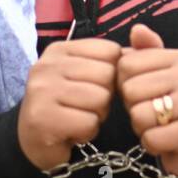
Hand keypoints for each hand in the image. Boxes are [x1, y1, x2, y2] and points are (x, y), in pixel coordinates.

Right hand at [18, 38, 120, 170]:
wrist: (33, 140)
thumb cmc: (69, 104)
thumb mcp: (89, 74)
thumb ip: (116, 58)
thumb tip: (144, 36)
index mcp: (60, 50)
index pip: (110, 51)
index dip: (113, 74)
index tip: (93, 85)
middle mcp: (47, 65)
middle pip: (107, 75)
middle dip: (105, 96)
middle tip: (84, 106)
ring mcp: (41, 91)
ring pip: (100, 99)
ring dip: (96, 115)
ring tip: (78, 117)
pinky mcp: (42, 118)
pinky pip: (88, 123)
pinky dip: (86, 132)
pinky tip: (71, 131)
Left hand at [118, 24, 177, 177]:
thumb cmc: (171, 108)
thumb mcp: (159, 75)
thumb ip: (145, 52)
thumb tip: (137, 29)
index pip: (126, 64)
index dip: (126, 84)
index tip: (146, 93)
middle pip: (130, 89)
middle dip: (134, 107)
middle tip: (154, 112)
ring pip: (139, 115)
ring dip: (142, 127)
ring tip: (160, 126)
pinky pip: (151, 138)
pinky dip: (153, 145)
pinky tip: (167, 141)